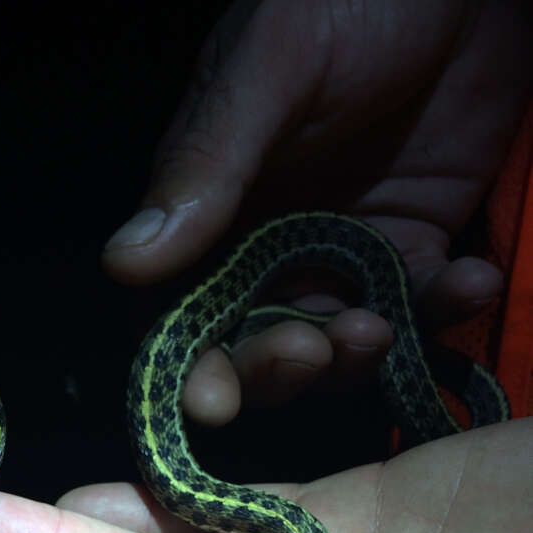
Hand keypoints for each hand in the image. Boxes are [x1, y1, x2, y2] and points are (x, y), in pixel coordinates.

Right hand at [103, 0, 531, 427]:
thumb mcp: (272, 67)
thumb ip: (206, 164)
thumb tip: (125, 261)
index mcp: (212, 210)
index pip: (183, 311)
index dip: (190, 365)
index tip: (210, 402)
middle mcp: (268, 248)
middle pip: (255, 345)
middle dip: (279, 369)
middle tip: (317, 353)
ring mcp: (341, 255)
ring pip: (334, 345)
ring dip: (356, 354)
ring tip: (383, 325)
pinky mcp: (411, 250)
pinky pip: (419, 308)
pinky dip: (442, 311)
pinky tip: (469, 280)